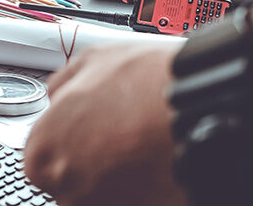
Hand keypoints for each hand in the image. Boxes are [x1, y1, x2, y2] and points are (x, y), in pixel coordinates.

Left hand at [23, 43, 185, 205]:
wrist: (210, 109)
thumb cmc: (149, 83)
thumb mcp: (92, 60)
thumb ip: (63, 83)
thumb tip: (56, 95)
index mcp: (43, 152)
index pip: (42, 160)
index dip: (68, 142)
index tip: (88, 132)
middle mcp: (68, 189)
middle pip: (72, 183)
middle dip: (93, 163)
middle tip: (120, 139)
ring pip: (105, 197)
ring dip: (120, 180)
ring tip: (144, 150)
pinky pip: (138, 202)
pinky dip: (146, 190)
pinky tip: (159, 165)